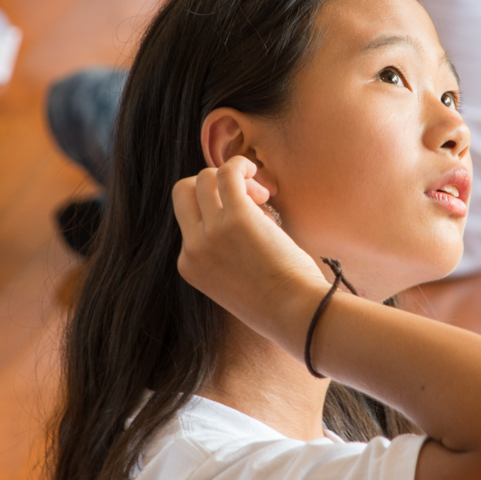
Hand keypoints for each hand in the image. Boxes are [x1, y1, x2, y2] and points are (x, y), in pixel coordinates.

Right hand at [172, 156, 328, 345]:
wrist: (296, 314)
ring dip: (234, 176)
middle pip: (184, 192)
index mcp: (188, 265)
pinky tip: (260, 174)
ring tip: (263, 194)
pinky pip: (228, 172)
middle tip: (252, 200)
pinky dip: (241, 164)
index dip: (217, 209)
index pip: (188, 219)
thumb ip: (228, 251)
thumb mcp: (237, 280)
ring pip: (205, 178)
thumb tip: (246, 207)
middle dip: (213, 185)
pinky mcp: (237, 218)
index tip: (250, 218)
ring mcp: (211, 233)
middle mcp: (192, 248)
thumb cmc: (279, 299)